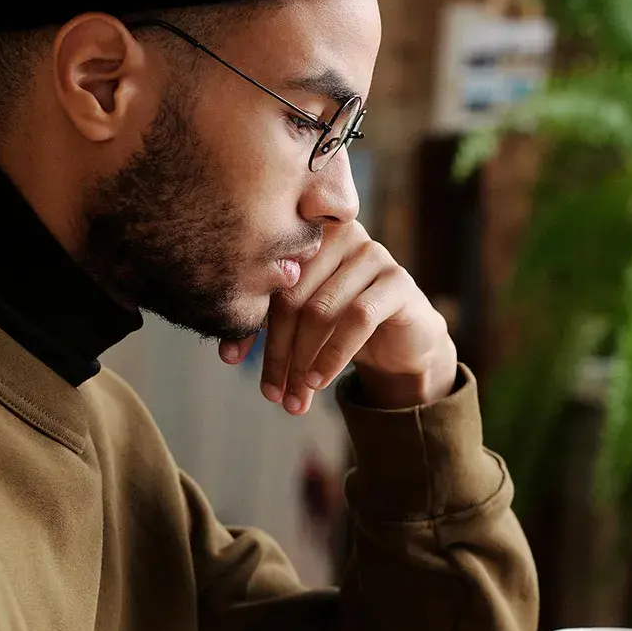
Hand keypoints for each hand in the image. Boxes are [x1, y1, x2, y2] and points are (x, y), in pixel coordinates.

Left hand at [220, 224, 457, 412]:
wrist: (403, 342)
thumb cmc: (344, 327)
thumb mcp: (301, 323)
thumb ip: (270, 323)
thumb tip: (228, 354)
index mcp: (307, 234)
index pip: (266, 278)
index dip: (246, 320)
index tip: (230, 359)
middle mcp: (340, 234)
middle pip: (292, 295)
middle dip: (277, 351)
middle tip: (271, 392)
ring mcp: (372, 254)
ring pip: (321, 310)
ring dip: (302, 359)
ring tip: (294, 397)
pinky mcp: (398, 281)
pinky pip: (358, 319)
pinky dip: (334, 355)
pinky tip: (319, 380)